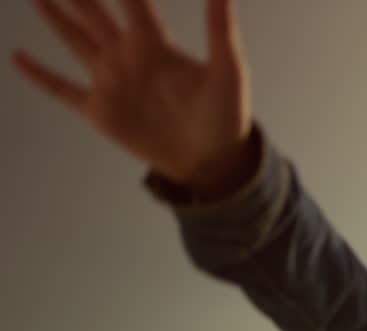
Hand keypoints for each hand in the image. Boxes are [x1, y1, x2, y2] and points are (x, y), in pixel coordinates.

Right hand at [12, 0, 252, 191]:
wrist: (213, 162)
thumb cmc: (226, 117)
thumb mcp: (229, 72)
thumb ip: (220, 31)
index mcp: (155, 45)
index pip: (130, 1)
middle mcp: (129, 57)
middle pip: (94, 13)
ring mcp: (112, 82)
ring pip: (75, 40)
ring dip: (57, 18)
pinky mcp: (100, 110)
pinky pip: (62, 88)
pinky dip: (40, 75)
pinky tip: (18, 57)